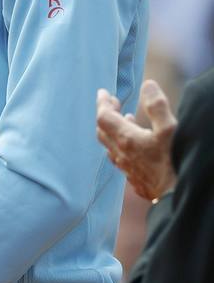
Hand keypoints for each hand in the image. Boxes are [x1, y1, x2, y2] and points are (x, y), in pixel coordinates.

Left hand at [96, 81, 176, 200]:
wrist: (180, 197)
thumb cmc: (175, 162)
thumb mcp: (170, 129)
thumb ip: (157, 106)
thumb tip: (147, 85)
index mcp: (126, 139)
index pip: (103, 117)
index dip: (102, 103)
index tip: (104, 92)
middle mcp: (121, 154)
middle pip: (103, 131)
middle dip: (105, 114)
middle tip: (113, 103)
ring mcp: (126, 169)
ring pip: (111, 146)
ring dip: (113, 130)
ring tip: (125, 119)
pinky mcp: (135, 179)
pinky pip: (120, 158)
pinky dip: (121, 145)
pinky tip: (133, 145)